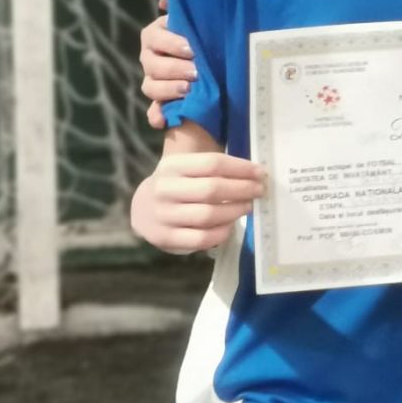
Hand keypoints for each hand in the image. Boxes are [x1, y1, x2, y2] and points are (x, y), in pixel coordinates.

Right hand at [130, 151, 265, 253]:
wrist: (141, 209)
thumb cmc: (175, 185)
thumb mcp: (185, 168)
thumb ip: (213, 169)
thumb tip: (254, 174)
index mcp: (173, 166)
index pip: (212, 163)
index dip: (241, 168)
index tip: (260, 173)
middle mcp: (165, 189)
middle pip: (212, 189)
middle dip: (242, 190)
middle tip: (259, 191)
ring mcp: (163, 215)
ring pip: (207, 215)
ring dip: (234, 211)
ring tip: (247, 207)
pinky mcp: (165, 238)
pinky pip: (200, 238)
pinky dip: (221, 233)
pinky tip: (230, 226)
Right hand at [140, 0, 197, 129]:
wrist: (219, 61)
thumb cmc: (206, 33)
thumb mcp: (198, 16)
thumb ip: (181, 3)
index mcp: (156, 36)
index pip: (154, 38)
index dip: (171, 43)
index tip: (192, 49)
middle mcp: (151, 58)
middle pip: (151, 64)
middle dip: (174, 68)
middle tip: (196, 72)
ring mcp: (154, 81)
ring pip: (150, 86)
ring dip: (167, 90)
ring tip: (188, 90)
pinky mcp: (161, 102)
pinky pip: (153, 111)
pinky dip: (157, 116)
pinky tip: (163, 120)